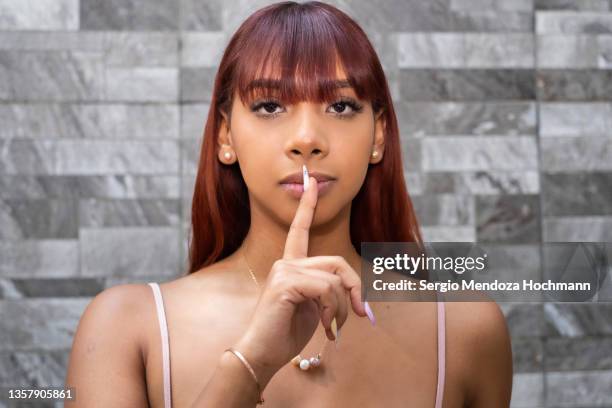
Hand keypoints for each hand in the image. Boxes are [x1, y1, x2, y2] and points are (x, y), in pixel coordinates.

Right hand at [233, 175, 367, 384]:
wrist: (261, 354)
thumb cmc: (285, 333)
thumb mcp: (314, 309)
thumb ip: (330, 294)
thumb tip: (358, 299)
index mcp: (290, 266)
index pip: (299, 230)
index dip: (307, 207)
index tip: (312, 182)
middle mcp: (285, 263)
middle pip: (336, 262)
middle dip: (355, 289)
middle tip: (363, 315)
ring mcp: (284, 270)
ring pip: (334, 279)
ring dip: (343, 308)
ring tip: (333, 329)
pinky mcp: (285, 283)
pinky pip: (326, 289)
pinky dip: (333, 311)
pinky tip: (325, 328)